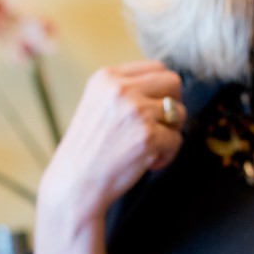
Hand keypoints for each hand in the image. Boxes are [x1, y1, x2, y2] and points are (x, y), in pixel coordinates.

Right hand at [33, 59, 184, 253]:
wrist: (74, 185)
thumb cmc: (88, 153)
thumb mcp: (97, 107)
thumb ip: (126, 93)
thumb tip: (166, 90)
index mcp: (106, 78)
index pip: (155, 67)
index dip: (160, 91)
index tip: (150, 112)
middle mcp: (121, 89)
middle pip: (173, 82)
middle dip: (172, 107)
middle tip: (157, 129)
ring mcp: (135, 111)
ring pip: (180, 112)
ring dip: (170, 133)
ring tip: (148, 150)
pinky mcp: (148, 137)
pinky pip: (177, 140)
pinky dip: (167, 156)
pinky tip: (148, 164)